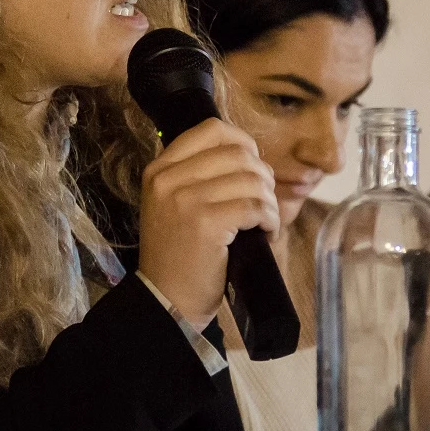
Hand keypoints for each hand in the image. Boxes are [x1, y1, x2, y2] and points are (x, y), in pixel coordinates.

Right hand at [137, 118, 279, 327]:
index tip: (252, 165)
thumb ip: (197, 175)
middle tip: (263, 202)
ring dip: (269, 202)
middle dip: (262, 176)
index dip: (242, 142)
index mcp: (160, 169)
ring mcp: (185, 200)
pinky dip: (270, 220)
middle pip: (238, 153)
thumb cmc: (178, 255)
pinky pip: (255, 207)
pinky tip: (266, 233)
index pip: (211, 129)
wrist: (167, 301)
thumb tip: (247, 152)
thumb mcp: (173, 204)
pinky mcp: (206, 223)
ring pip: (251, 180)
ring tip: (264, 222)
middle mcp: (168, 179)